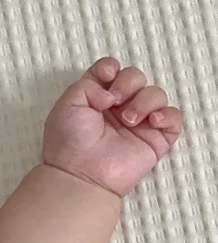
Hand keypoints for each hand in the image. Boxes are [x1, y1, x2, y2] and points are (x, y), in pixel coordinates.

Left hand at [41, 57, 182, 198]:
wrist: (80, 174)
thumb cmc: (69, 143)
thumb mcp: (68, 104)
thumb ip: (89, 83)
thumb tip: (113, 92)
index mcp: (97, 97)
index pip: (112, 70)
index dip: (111, 68)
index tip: (106, 77)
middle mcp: (119, 107)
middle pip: (136, 76)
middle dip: (128, 82)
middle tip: (115, 101)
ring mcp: (138, 123)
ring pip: (156, 94)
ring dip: (144, 101)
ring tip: (128, 120)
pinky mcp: (154, 139)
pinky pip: (173, 118)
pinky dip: (166, 115)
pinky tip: (151, 122)